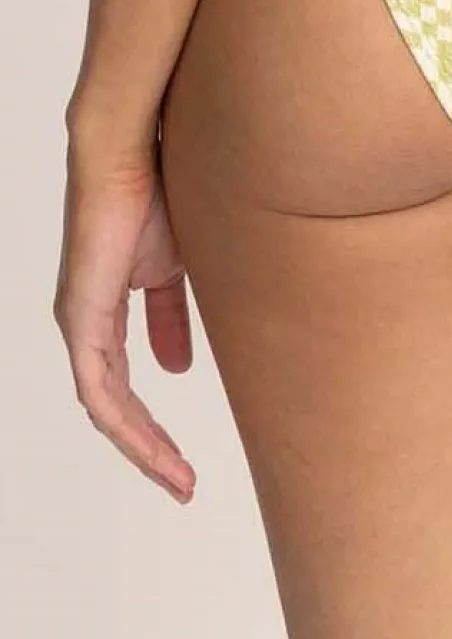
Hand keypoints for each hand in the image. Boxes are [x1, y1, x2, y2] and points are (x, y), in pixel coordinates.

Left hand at [54, 135, 195, 501]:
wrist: (130, 155)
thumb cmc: (157, 194)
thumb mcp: (177, 267)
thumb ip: (172, 317)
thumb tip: (179, 366)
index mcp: (106, 312)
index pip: (125, 384)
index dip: (155, 424)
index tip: (186, 458)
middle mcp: (85, 326)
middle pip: (113, 407)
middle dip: (151, 448)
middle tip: (183, 483)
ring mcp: (79, 325)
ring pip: (106, 408)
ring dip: (143, 446)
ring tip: (177, 477)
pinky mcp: (82, 319)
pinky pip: (100, 391)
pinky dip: (128, 424)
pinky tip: (154, 446)